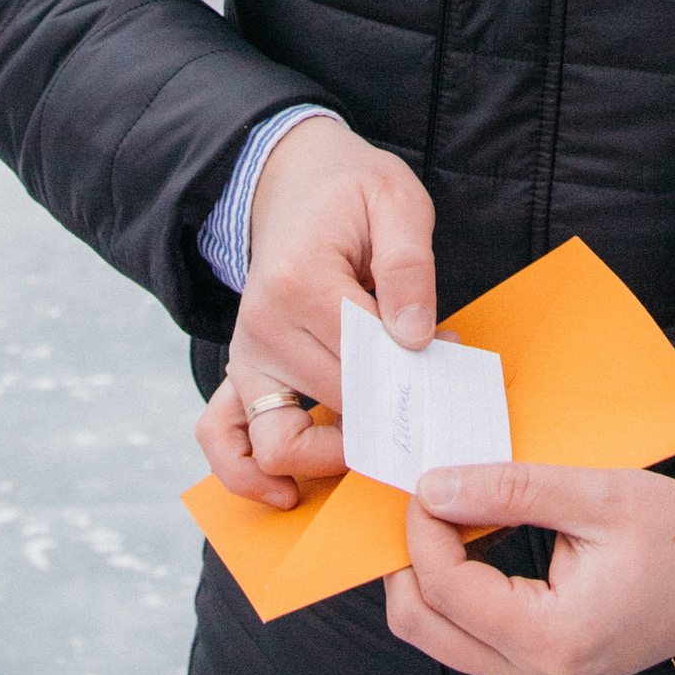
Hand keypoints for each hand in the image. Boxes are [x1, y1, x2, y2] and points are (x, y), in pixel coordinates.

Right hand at [194, 115, 436, 510]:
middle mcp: (264, 326)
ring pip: (281, 442)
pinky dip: (248, 476)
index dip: (416, 372)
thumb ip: (409, 265)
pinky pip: (223, 439)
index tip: (451, 357)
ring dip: (332, 459)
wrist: (292, 181)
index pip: (367, 358)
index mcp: (302, 281)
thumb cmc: (351, 192)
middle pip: (337, 405)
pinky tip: (291, 494)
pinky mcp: (241, 375)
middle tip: (432, 395)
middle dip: (393, 411)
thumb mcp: (396, 200)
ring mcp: (246, 357)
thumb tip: (414, 339)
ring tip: (379, 451)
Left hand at [385, 464, 674, 674]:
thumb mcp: (597, 496)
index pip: (446, 587)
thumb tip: (432, 487)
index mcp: (553, 640)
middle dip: (408, 556)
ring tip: (445, 512)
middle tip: (424, 495)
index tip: (430, 474)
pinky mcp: (539, 673)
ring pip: (437, 635)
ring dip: (426, 573)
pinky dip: (453, 589)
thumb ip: (510, 490)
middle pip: (422, 624)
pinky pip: (466, 638)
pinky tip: (469, 539)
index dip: (422, 526)